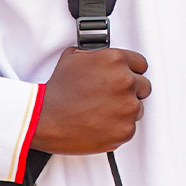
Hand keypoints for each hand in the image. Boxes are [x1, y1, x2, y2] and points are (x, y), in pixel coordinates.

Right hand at [30, 46, 151, 152]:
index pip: (141, 64)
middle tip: (110, 98)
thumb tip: (102, 56)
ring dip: (124, 110)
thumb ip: (96, 55)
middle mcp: (125, 81)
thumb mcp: (73, 58)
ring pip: (138, 108)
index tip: (125, 78)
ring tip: (101, 112)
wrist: (42, 118)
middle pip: (143, 86)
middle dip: (129, 92)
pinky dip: (118, 127)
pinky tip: (100, 124)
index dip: (131, 71)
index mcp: (115, 60)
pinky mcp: (125, 129)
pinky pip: (130, 127)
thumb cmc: (56, 91)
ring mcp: (127, 107)